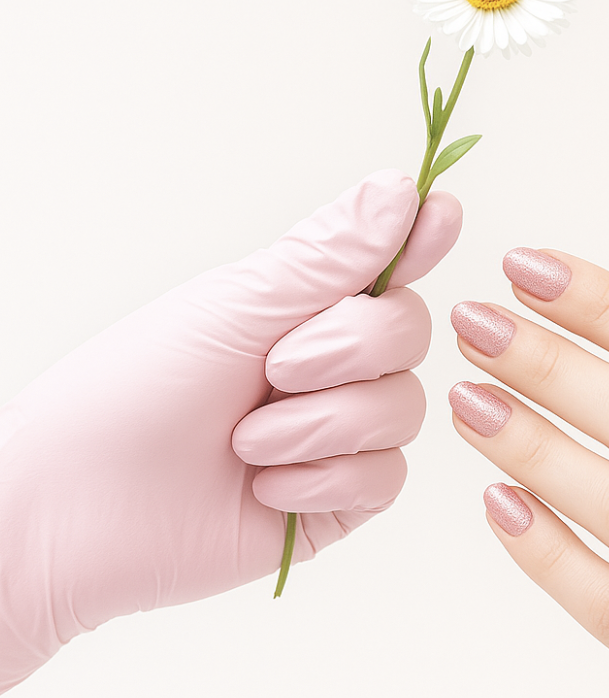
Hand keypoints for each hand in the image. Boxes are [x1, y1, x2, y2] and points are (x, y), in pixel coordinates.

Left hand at [0, 170, 460, 695]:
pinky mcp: (336, 504)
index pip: (388, 264)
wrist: (79, 508)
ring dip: (322, 425)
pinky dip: (323, 480)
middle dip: (348, 350)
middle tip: (273, 369)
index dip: (421, 241)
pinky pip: (385, 479)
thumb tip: (405, 189)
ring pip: (405, 411)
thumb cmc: (131, 393)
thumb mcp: (236, 306)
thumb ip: (331, 256)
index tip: (440, 217)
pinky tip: (264, 488)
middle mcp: (327, 367)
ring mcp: (336, 437)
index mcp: (300, 307)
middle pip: (412, 334)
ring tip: (245, 443)